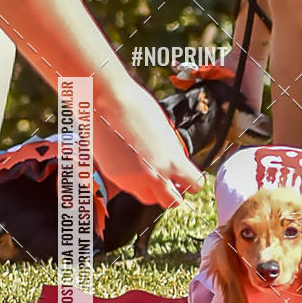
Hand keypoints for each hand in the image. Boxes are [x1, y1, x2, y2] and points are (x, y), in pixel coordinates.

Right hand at [93, 81, 204, 206]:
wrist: (106, 100)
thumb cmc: (138, 108)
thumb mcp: (165, 133)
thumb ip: (172, 153)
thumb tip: (176, 166)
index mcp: (173, 161)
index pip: (195, 185)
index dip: (192, 181)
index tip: (188, 178)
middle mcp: (155, 176)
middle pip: (173, 202)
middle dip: (174, 194)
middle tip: (171, 183)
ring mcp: (133, 180)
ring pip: (150, 200)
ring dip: (154, 192)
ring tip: (151, 176)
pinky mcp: (115, 178)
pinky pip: (131, 190)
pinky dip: (136, 184)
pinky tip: (133, 168)